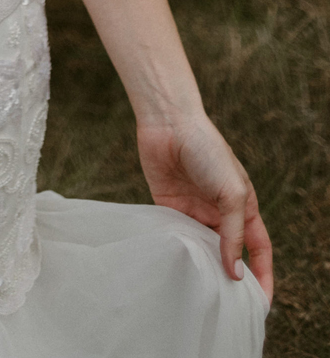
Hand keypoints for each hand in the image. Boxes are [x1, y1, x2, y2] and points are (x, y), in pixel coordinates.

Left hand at [137, 112, 272, 301]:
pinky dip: (176, 248)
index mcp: (243, 208)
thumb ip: (234, 233)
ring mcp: (193, 210)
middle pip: (228, 253)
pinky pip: (174, 234)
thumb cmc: (208, 152)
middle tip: (225, 304)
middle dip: (228, 276)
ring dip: (201, 265)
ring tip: (199, 289)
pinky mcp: (167, 206)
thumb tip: (235, 272)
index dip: (262, 275)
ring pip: (200, 247)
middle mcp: (219, 212)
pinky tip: (174, 264)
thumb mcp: (232, 193)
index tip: (262, 302)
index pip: (258, 250)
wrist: (169, 125)